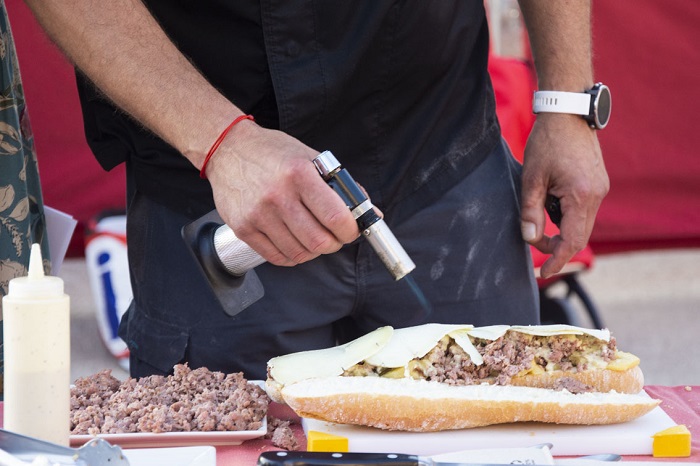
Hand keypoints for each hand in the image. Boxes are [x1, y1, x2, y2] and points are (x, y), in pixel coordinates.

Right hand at [205, 120, 359, 266]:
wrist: (227, 149)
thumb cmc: (272, 152)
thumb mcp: (310, 158)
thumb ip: (340, 186)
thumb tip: (369, 211)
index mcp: (299, 174)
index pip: (335, 216)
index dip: (350, 230)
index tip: (351, 230)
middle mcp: (278, 195)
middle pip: (319, 241)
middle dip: (334, 244)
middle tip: (334, 236)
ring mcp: (259, 214)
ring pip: (300, 253)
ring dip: (313, 251)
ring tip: (313, 237)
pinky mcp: (243, 228)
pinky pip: (277, 257)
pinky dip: (293, 256)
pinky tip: (295, 242)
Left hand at [520, 113, 609, 278]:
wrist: (568, 112)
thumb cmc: (547, 142)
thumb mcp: (531, 178)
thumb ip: (530, 211)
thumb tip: (529, 238)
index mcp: (581, 196)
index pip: (572, 241)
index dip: (557, 260)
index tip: (544, 273)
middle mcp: (597, 195)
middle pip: (580, 236)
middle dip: (557, 248)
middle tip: (536, 250)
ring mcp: (601, 189)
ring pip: (582, 225)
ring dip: (562, 232)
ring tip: (539, 225)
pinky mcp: (598, 184)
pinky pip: (585, 211)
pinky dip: (568, 218)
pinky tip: (551, 207)